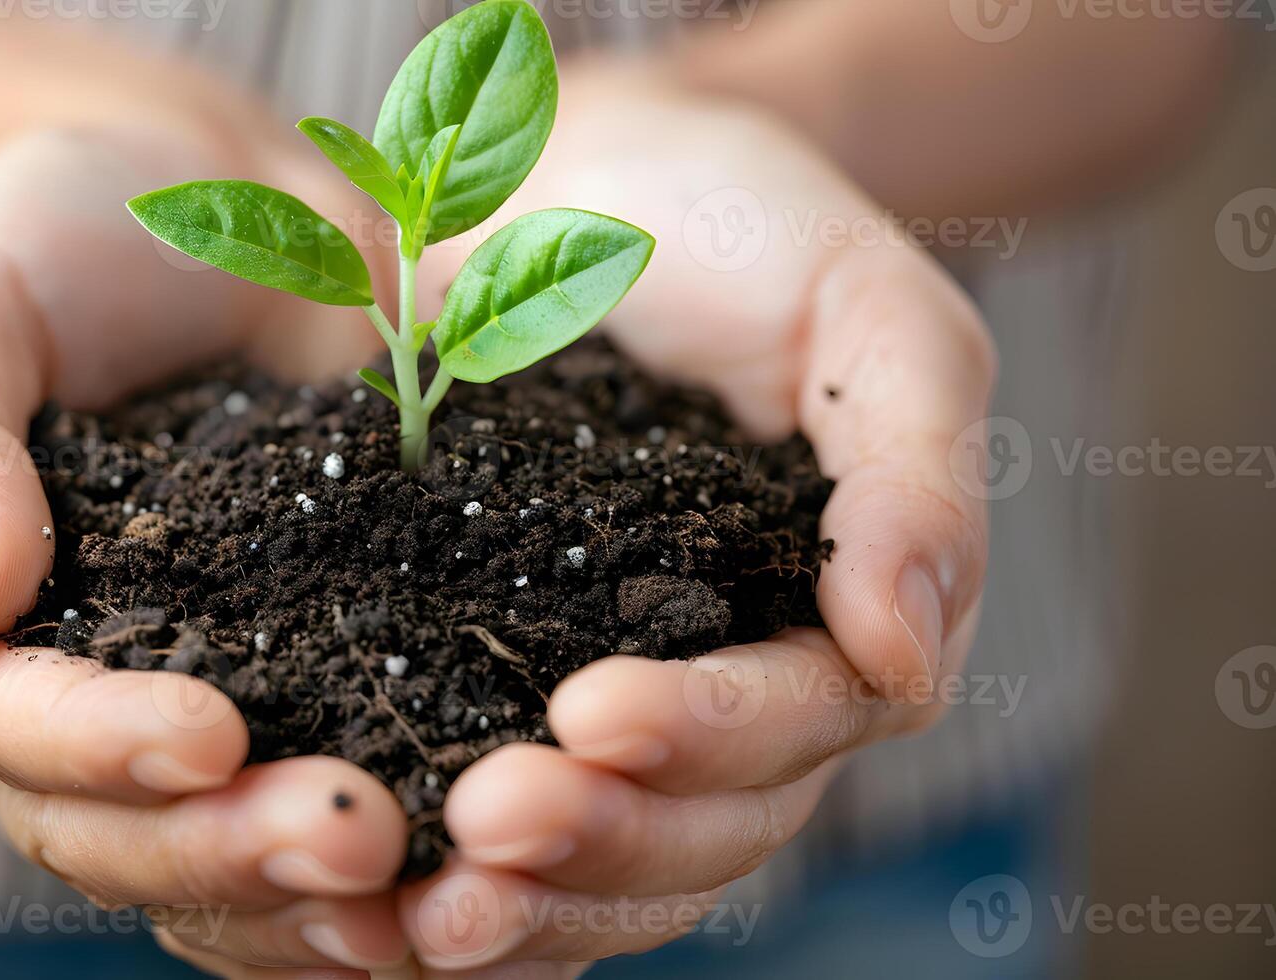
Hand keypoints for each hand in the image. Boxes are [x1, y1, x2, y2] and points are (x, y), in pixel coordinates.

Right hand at [0, 122, 419, 973]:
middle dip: (224, 850)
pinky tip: (465, 884)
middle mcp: (57, 700)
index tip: (210, 737)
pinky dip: (381, 876)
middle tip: (354, 842)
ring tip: (419, 891)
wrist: (221, 204)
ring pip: (216, 860)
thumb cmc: (61, 236)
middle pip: (112, 832)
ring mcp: (184, 706)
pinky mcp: (307, 690)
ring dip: (309, 898)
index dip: (94, 750)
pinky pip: (319, 810)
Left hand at [402, 58, 993, 970]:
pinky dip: (455, 881)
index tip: (592, 715)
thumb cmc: (748, 227)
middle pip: (698, 832)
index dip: (708, 742)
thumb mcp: (868, 315)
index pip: (799, 727)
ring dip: (525, 901)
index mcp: (834, 618)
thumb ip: (912, 476)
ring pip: (602, 862)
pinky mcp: (493, 682)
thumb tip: (906, 656)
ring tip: (422, 913)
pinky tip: (377, 911)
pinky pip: (497, 827)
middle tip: (485, 821)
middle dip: (600, 840)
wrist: (588, 184)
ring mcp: (612, 697)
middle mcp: (732, 689)